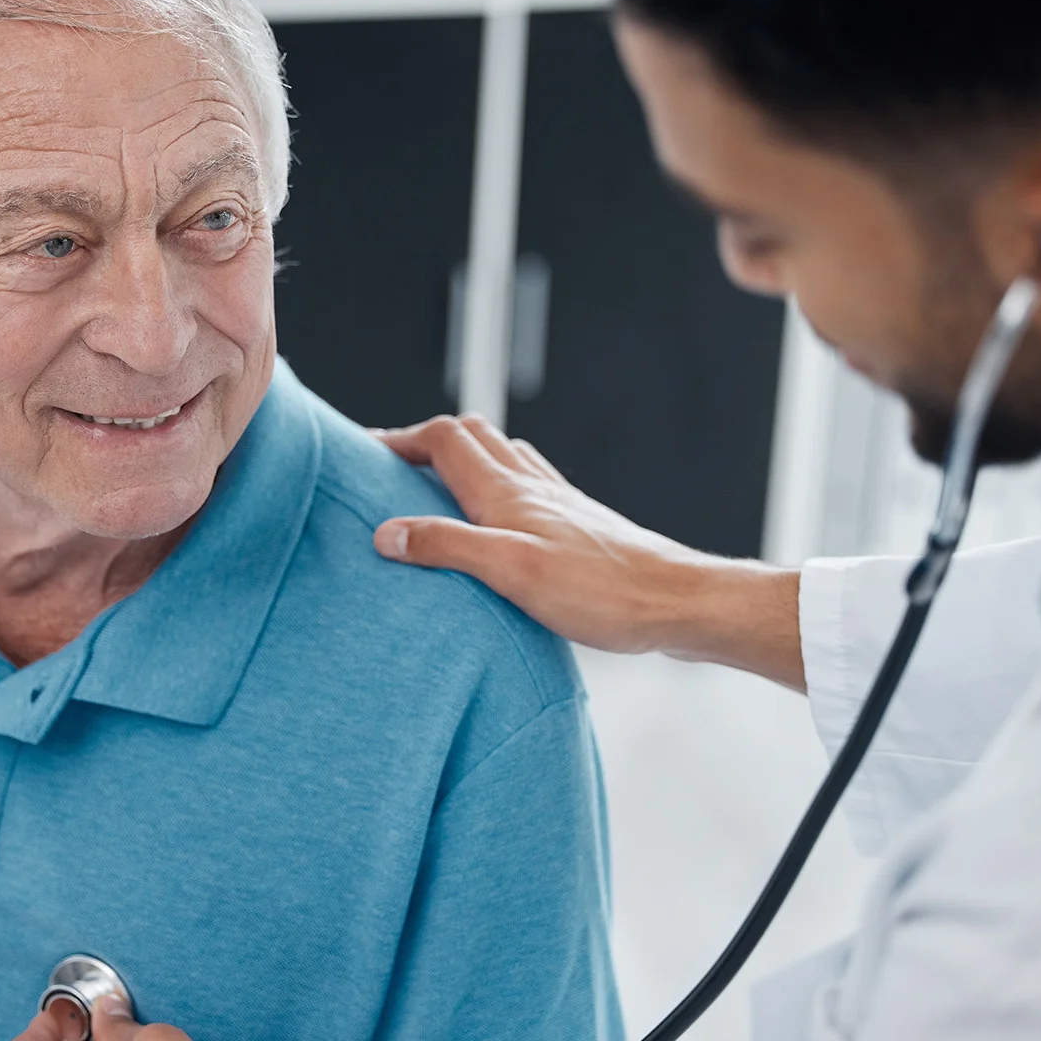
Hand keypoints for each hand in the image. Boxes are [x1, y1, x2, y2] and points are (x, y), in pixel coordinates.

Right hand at [371, 415, 803, 688]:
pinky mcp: (577, 526)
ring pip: (501, 458)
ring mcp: (558, 504)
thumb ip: (447, 547)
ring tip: (435, 487)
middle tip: (392, 465)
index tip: (363, 453)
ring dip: (463, 459)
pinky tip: (501, 519)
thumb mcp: (511, 571)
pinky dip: (499, 485)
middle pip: (472, 436)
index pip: (444, 438)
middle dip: (426, 441)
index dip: (400, 438)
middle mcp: (532, 486)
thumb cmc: (601, 592)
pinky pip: (528, 486)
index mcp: (507, 491)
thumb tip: (386, 533)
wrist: (677, 604)